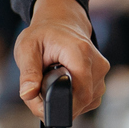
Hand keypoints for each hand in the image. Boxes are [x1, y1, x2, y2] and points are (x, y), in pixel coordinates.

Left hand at [13, 0, 109, 118]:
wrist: (60, 22)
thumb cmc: (43, 34)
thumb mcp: (27, 48)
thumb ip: (28, 73)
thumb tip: (27, 94)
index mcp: (80, 53)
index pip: (80, 93)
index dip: (61, 105)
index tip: (42, 104)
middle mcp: (97, 64)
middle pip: (82, 101)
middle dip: (59, 104)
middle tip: (39, 92)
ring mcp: (101, 73)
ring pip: (85, 102)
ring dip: (66, 101)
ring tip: (50, 84)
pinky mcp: (100, 79)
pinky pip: (88, 99)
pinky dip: (73, 98)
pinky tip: (61, 85)